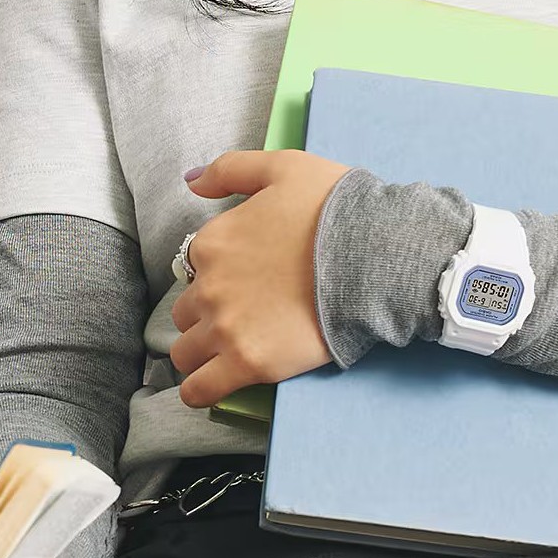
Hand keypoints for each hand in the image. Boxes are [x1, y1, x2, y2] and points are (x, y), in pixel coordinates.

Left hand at [170, 149, 353, 407]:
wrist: (372, 255)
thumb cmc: (334, 208)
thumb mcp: (283, 167)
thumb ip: (231, 169)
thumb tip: (192, 181)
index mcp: (213, 242)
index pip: (195, 269)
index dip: (219, 277)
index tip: (249, 282)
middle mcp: (208, 286)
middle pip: (186, 312)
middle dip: (208, 315)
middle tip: (246, 317)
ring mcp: (226, 328)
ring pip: (185, 352)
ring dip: (201, 353)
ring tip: (228, 355)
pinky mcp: (247, 363)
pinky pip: (199, 389)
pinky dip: (199, 391)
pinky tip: (210, 388)